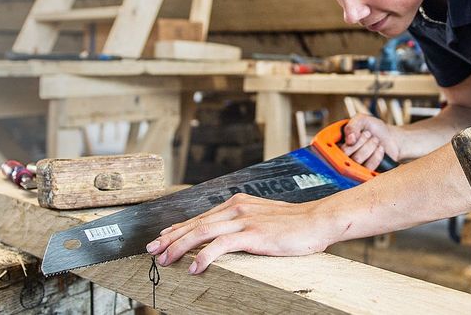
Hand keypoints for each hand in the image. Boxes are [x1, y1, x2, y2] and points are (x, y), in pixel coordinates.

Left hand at [145, 193, 338, 273]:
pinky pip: (221, 245)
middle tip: (151, 249)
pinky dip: (204, 256)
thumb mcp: (263, 219)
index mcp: (237, 203)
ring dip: (179, 247)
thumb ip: (243, 223)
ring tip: (164, 259)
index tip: (162, 237)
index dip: (178, 227)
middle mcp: (236, 207)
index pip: (201, 216)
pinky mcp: (253, 233)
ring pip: (202, 232)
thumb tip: (227, 236)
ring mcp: (244, 219)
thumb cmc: (295, 224)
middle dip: (170, 237)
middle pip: (195, 222)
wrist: (318, 220)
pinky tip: (194, 268)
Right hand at [341, 114, 401, 168]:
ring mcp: (355, 165)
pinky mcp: (366, 173)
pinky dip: (376, 155)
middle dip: (360, 141)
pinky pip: (368, 167)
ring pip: (357, 159)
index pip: (332, 146)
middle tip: (368, 134)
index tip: (353, 137)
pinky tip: (380, 148)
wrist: (391, 138)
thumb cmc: (375, 128)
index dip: (342, 142)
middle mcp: (345, 155)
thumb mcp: (362, 119)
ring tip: (375, 140)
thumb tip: (349, 138)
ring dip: (369, 146)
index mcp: (339, 142)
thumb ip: (353, 125)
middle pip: (345, 153)